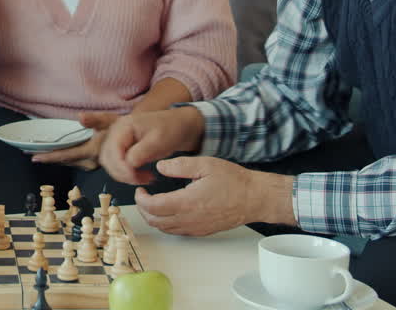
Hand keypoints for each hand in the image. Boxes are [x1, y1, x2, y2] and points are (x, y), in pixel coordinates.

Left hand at [31, 111, 118, 169]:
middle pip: (65, 161)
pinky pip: (76, 162)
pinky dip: (65, 158)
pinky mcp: (95, 164)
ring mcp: (93, 165)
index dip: (49, 157)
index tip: (34, 157)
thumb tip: (80, 117)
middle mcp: (92, 162)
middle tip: (30, 154)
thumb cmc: (122, 127)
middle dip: (48, 158)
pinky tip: (58, 154)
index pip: (66, 155)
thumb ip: (94, 119)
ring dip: (56, 159)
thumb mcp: (110, 120)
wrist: (138, 138)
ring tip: (40, 154)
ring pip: (70, 163)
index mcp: (93, 151)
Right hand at [98, 107, 203, 184]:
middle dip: (122, 173)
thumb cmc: (171, 130)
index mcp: (123, 126)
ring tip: (145, 178)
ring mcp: (117, 140)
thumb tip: (128, 165)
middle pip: (107, 158)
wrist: (179, 126)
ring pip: (110, 164)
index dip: (121, 168)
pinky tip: (141, 175)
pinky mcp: (122, 148)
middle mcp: (116, 132)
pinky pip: (116, 164)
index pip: (113, 151)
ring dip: (124, 175)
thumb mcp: (159, 141)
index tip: (136, 178)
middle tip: (143, 179)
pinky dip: (126, 174)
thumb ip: (141, 152)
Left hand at [133, 156, 295, 235]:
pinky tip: (168, 211)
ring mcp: (196, 228)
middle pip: (155, 221)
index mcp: (187, 202)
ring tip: (152, 203)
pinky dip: (166, 223)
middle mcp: (190, 219)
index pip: (153, 207)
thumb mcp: (205, 164)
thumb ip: (179, 165)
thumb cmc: (234, 181)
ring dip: (153, 218)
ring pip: (165, 229)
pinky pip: (177, 232)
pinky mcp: (202, 231)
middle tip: (142, 196)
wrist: (254, 198)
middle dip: (143, 210)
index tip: (140, 191)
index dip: (141, 200)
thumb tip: (160, 167)